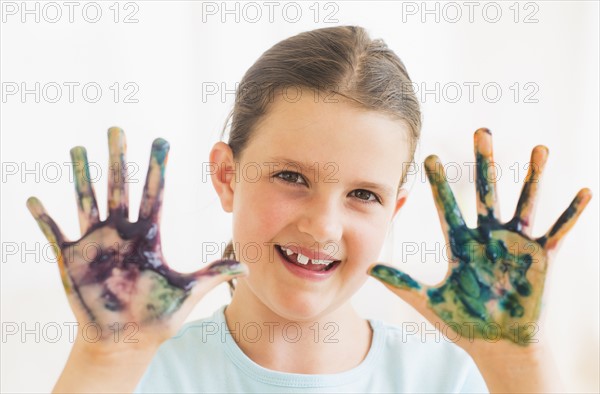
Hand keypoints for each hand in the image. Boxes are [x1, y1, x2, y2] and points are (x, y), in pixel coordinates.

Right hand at [27, 127, 246, 350]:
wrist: (127, 342)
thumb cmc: (157, 316)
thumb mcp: (188, 292)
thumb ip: (213, 274)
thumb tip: (246, 266)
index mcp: (147, 236)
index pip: (153, 194)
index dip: (157, 168)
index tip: (161, 141)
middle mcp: (121, 233)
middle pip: (119, 188)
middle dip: (118, 159)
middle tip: (117, 129)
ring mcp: (95, 244)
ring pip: (87, 201)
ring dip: (82, 175)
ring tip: (78, 148)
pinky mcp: (72, 260)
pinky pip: (54, 234)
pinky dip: (44, 218)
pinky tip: (35, 200)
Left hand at [368, 128, 590, 350]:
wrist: (499, 346)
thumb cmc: (466, 324)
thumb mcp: (430, 303)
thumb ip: (402, 284)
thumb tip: (368, 269)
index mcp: (461, 244)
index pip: (448, 207)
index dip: (439, 183)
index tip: (430, 157)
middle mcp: (488, 237)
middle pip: (486, 193)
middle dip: (485, 163)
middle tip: (482, 130)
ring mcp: (516, 245)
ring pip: (525, 203)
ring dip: (533, 178)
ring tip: (539, 148)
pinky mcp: (542, 259)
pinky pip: (558, 232)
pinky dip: (571, 214)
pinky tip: (584, 191)